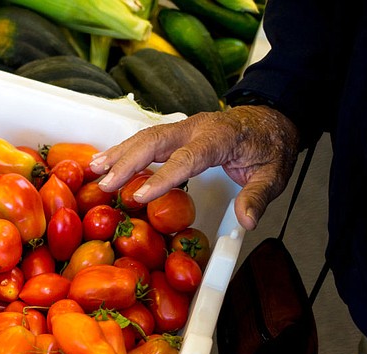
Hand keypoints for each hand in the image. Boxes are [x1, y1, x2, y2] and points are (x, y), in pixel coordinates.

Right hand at [89, 105, 300, 229]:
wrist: (271, 119)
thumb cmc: (270, 148)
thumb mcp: (274, 174)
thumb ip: (257, 196)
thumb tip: (246, 222)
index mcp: (220, 137)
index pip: (187, 158)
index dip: (162, 178)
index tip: (139, 196)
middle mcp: (196, 128)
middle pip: (155, 141)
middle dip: (127, 162)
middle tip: (104, 185)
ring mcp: (184, 127)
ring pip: (145, 137)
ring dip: (118, 153)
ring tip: (93, 171)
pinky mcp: (177, 132)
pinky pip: (146, 138)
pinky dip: (123, 150)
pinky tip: (104, 162)